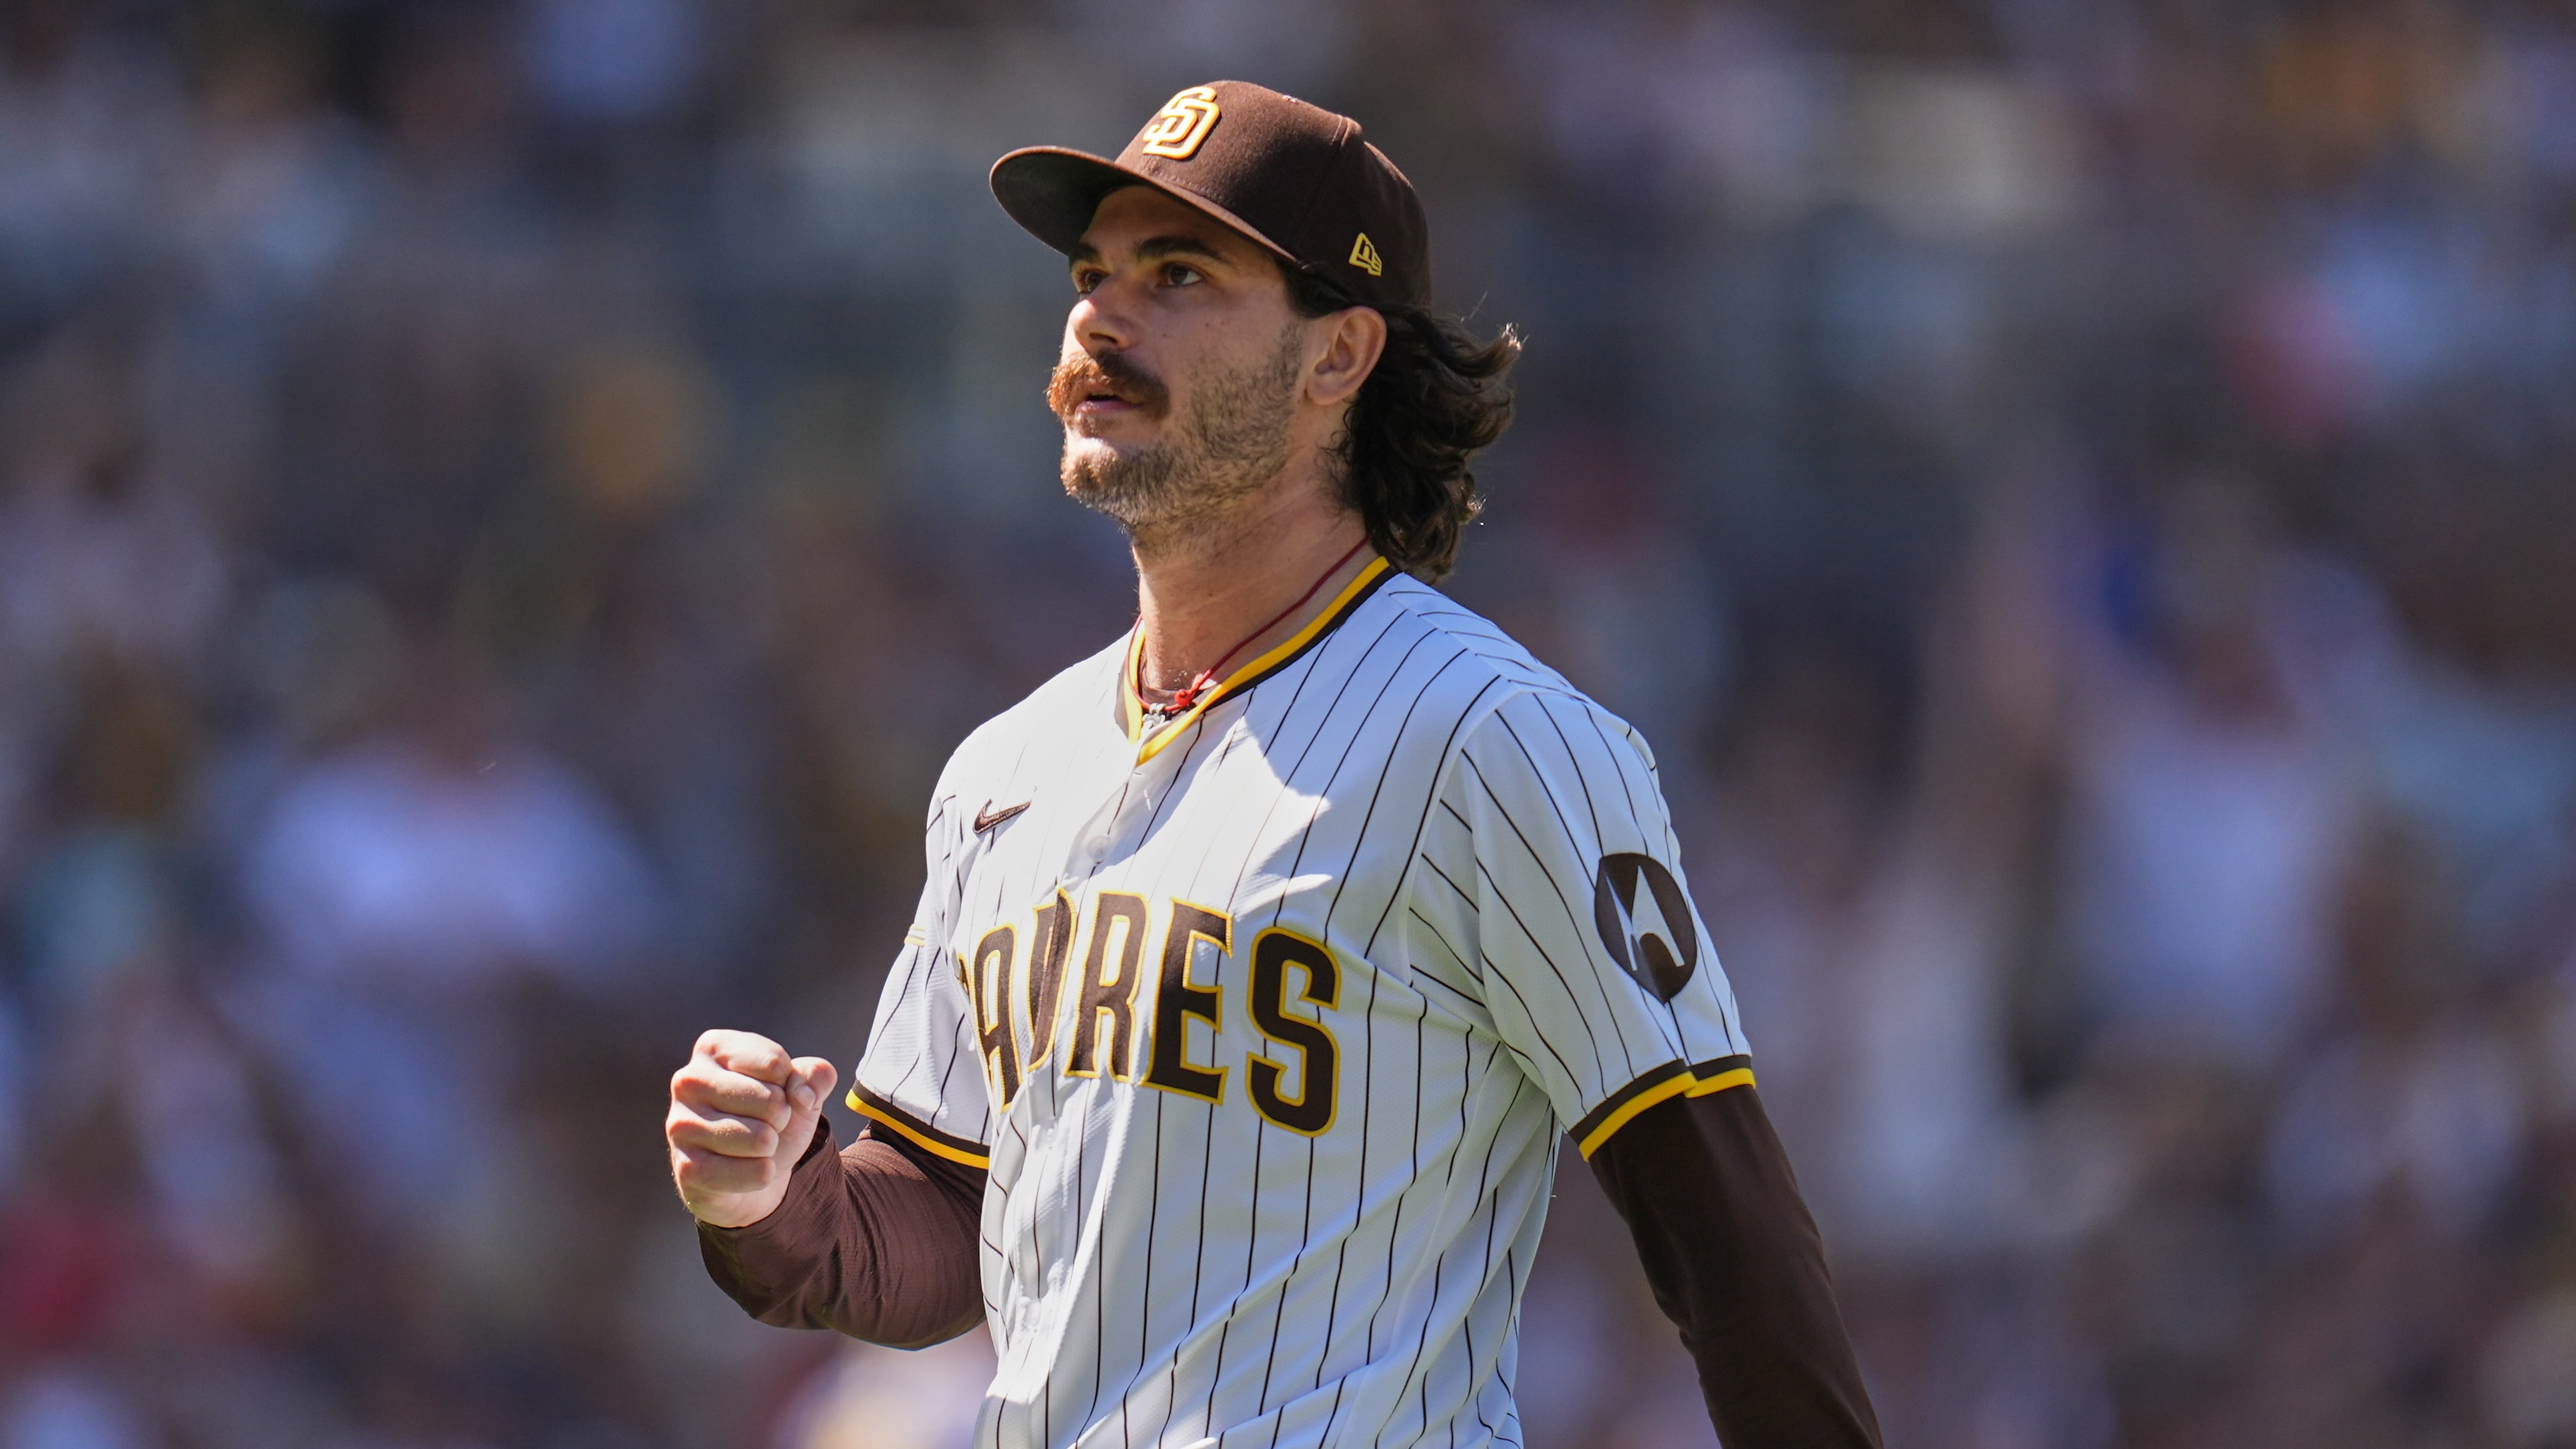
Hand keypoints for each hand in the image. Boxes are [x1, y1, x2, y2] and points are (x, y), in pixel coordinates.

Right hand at [667, 1029, 838, 1227]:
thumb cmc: (770, 1118)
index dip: (790, 1086)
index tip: (775, 1091)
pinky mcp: (686, 1168)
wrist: (750, 1171)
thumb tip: (803, 1094)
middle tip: (767, 1124)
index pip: (776, 1064)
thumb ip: (815, 1075)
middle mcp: (688, 1081)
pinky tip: (750, 1169)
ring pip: (760, 1139)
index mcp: (713, 1048)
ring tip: (755, 1146)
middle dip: (782, 1118)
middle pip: (771, 1101)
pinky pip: (750, 1173)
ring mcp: (681, 1125)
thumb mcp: (801, 1089)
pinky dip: (763, 1175)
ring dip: (771, 1147)